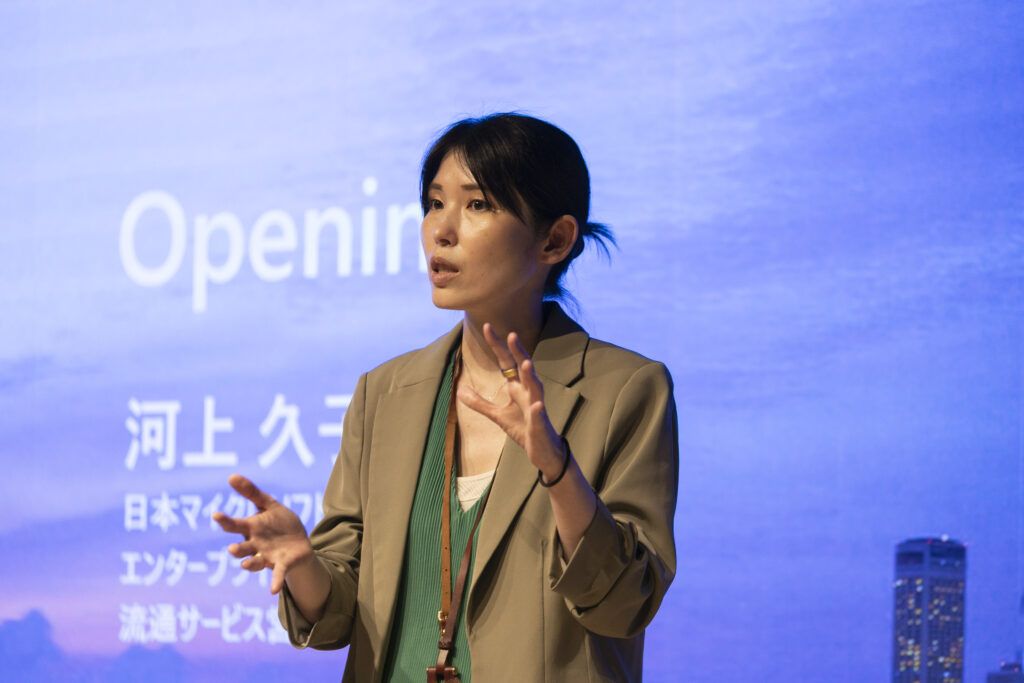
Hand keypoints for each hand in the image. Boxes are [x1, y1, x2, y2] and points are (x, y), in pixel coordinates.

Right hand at [212, 474, 314, 594]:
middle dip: (237, 550)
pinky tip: (272, 590)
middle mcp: (255, 545)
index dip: (225, 521)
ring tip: (247, 564)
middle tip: (232, 549)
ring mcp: (267, 556)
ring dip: (250, 564)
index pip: (234, 525)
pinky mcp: (281, 565)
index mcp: (251, 528)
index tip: (216, 515)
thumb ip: (251, 492)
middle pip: (241, 548)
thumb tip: (231, 476)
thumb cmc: (279, 523)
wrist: (299, 541)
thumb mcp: (268, 504)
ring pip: (254, 562)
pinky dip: (275, 582)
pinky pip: (277, 575)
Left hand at [457, 323, 565, 476]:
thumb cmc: (523, 428)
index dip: (497, 345)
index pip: (506, 361)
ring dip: (530, 376)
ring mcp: (536, 407)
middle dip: (518, 352)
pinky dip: (537, 410)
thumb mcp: (497, 415)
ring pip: (535, 388)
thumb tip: (459, 389)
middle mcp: (529, 392)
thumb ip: (479, 402)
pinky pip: (539, 416)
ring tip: (525, 363)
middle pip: (523, 368)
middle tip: (511, 335)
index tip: (486, 326)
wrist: (543, 451)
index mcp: (518, 387)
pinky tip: (536, 406)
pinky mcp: (540, 424)